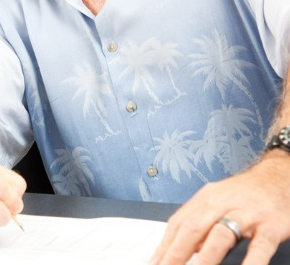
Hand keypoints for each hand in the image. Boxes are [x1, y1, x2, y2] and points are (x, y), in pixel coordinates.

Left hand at [150, 154, 289, 264]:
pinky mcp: (270, 225)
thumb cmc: (244, 193)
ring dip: (206, 257)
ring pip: (220, 235)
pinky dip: (251, 261)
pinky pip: (260, 246)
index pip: (178, 223)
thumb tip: (187, 247)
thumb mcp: (217, 201)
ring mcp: (246, 214)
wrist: (277, 177)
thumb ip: (200, 221)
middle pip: (193, 228)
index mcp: (205, 200)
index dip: (165, 245)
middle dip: (176, 252)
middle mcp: (222, 205)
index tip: (155, 262)